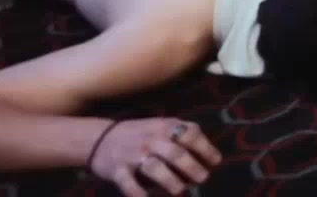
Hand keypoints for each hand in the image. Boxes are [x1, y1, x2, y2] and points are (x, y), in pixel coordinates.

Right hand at [89, 118, 220, 196]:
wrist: (100, 138)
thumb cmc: (142, 135)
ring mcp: (133, 155)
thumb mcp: (163, 126)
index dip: (205, 148)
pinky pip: (129, 184)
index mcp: (165, 127)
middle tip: (202, 179)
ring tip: (180, 191)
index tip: (215, 162)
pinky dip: (138, 194)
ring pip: (154, 168)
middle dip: (192, 168)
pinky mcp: (117, 170)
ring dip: (170, 181)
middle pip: (175, 153)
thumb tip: (211, 157)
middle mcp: (150, 140)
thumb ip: (184, 136)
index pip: (190, 134)